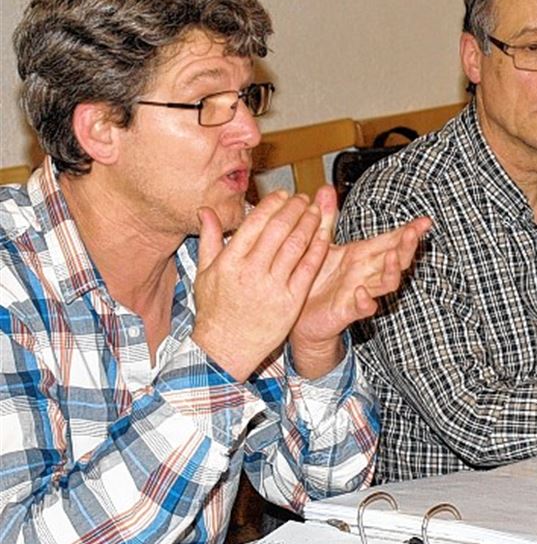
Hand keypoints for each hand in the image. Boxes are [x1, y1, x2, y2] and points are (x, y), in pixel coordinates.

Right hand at [192, 190, 327, 381]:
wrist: (226, 348)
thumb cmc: (214, 310)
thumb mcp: (204, 273)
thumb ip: (209, 239)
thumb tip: (205, 210)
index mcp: (229, 262)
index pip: (255, 222)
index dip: (273, 204)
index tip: (284, 195)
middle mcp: (251, 271)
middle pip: (279, 229)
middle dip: (294, 209)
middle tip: (303, 199)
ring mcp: (272, 287)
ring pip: (296, 245)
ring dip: (309, 223)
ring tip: (316, 211)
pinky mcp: (291, 301)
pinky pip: (308, 268)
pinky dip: (317, 248)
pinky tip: (324, 235)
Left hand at [289, 186, 431, 376]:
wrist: (300, 316)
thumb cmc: (314, 279)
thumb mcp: (319, 243)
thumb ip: (326, 217)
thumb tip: (326, 189)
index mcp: (361, 254)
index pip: (390, 240)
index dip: (409, 231)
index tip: (425, 221)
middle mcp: (366, 272)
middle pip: (396, 259)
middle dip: (406, 246)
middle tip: (412, 233)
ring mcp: (360, 291)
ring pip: (387, 283)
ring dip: (392, 271)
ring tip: (392, 258)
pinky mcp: (347, 310)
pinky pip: (362, 308)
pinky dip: (365, 301)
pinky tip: (362, 293)